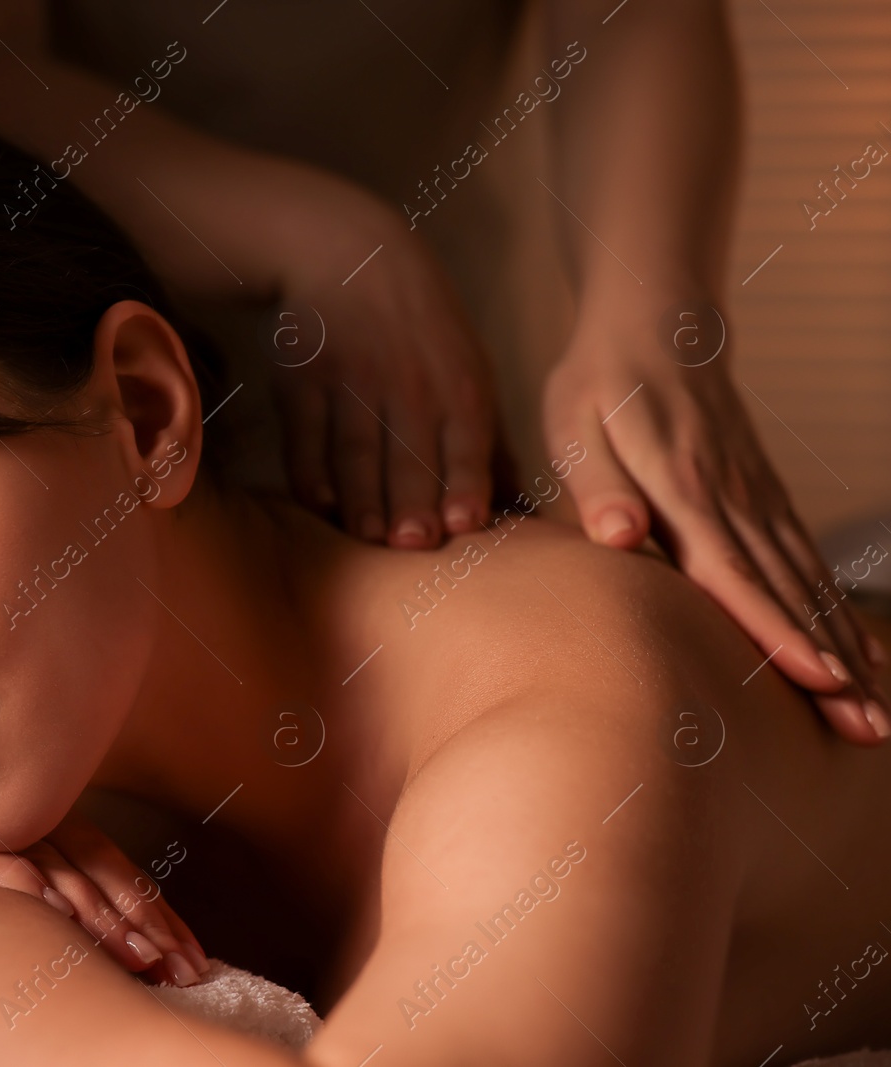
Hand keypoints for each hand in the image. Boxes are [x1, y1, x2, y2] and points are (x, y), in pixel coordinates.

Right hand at [0, 775, 207, 984]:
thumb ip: (18, 907)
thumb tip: (76, 954)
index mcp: (23, 830)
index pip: (103, 865)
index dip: (149, 907)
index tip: (190, 956)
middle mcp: (5, 818)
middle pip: (91, 860)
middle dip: (141, 912)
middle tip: (182, 962)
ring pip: (47, 859)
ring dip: (94, 903)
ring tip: (132, 947)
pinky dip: (15, 879)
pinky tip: (46, 906)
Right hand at [269, 188, 497, 548]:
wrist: (345, 252)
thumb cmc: (421, 328)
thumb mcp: (467, 365)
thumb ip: (488, 440)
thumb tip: (520, 510)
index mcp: (456, 382)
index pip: (465, 440)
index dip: (465, 480)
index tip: (466, 522)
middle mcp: (406, 382)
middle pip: (409, 451)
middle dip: (413, 499)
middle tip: (415, 544)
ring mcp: (351, 379)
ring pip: (358, 447)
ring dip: (363, 496)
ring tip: (369, 537)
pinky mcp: (301, 379)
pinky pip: (306, 434)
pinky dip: (311, 470)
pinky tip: (320, 504)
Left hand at [543, 303, 889, 743]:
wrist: (655, 325)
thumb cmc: (600, 386)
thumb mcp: (577, 428)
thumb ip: (597, 486)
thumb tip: (617, 536)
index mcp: (684, 491)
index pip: (733, 573)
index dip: (775, 629)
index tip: (818, 680)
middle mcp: (733, 501)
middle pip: (787, 593)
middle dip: (831, 665)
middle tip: (869, 730)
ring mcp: (757, 499)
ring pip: (807, 584)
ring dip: (845, 649)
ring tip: (878, 715)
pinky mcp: (764, 497)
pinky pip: (806, 563)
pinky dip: (835, 610)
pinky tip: (861, 656)